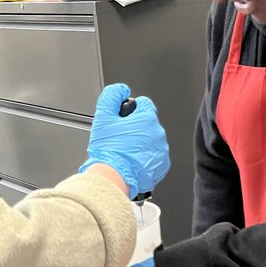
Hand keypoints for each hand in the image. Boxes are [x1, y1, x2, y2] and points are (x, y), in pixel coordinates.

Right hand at [80, 83, 169, 199]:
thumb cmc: (109, 151)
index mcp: (147, 119)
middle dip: (135, 129)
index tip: (123, 120)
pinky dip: (145, 159)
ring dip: (140, 144)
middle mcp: (158, 134)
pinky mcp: (162, 166)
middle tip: (120, 139)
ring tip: (125, 152)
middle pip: (147, 124)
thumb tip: (121, 89)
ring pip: (151, 141)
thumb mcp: (103, 117)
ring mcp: (162, 151)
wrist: (114, 177)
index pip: (144, 104)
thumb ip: (112, 96)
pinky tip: (132, 162)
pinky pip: (154, 157)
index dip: (131, 111)